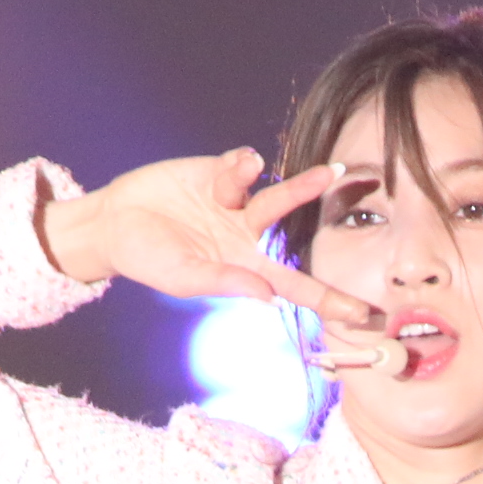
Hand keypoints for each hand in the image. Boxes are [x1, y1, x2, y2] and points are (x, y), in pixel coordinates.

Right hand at [41, 149, 383, 340]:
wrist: (114, 220)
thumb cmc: (147, 259)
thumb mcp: (183, 277)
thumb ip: (224, 282)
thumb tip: (267, 296)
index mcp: (247, 269)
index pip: (297, 287)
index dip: (332, 300)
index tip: (368, 316)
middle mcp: (250, 237)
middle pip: (298, 233)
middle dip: (331, 223)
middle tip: (368, 208)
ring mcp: (238, 204)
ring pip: (278, 195)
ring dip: (303, 185)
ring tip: (329, 175)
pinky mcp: (221, 174)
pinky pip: (242, 168)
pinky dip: (242, 168)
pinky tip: (235, 167)